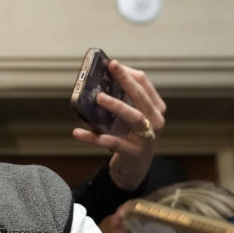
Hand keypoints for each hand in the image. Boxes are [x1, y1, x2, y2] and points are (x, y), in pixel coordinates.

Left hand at [71, 61, 165, 190]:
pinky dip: (94, 138)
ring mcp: (147, 137)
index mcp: (155, 108)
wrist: (134, 168)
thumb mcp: (129, 117)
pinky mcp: (134, 153)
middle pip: (141, 97)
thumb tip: (95, 85)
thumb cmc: (129, 136)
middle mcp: (155, 121)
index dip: (129, 73)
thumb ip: (121, 101)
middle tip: (110, 69)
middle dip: (126, 81)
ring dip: (116, 105)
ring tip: (99, 98)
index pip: (144, 85)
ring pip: (134, 117)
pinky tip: (78, 132)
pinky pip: (114, 143)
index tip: (112, 64)